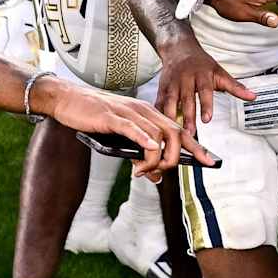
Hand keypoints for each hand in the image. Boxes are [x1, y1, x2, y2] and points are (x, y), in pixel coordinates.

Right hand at [34, 75, 211, 179]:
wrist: (67, 100)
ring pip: (155, 134)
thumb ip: (139, 155)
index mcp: (148, 114)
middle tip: (163, 173)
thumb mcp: (120, 139)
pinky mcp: (111, 116)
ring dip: (155, 158)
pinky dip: (143, 140)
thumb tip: (154, 177)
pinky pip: (132, 127)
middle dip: (176, 157)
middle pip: (173, 133)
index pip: (179, 130)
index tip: (209, 161)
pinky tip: (149, 151)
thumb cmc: (94, 118)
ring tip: (143, 171)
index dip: (196, 147)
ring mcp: (128, 112)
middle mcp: (143, 111)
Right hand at [156, 35, 253, 132]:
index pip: (205, 91)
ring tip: (174, 132)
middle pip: (186, 99)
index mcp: (201, 74)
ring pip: (170, 101)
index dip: (206, 105)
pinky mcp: (161, 88)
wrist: (179, 48)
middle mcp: (185, 78)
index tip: (207, 119)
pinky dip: (158, 114)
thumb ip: (235, 87)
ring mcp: (172, 83)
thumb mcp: (220, 72)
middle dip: (188, 116)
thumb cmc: (201, 63)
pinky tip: (160, 126)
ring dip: (171, 117)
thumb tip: (252, 96)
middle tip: (190, 133)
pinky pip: (159, 102)